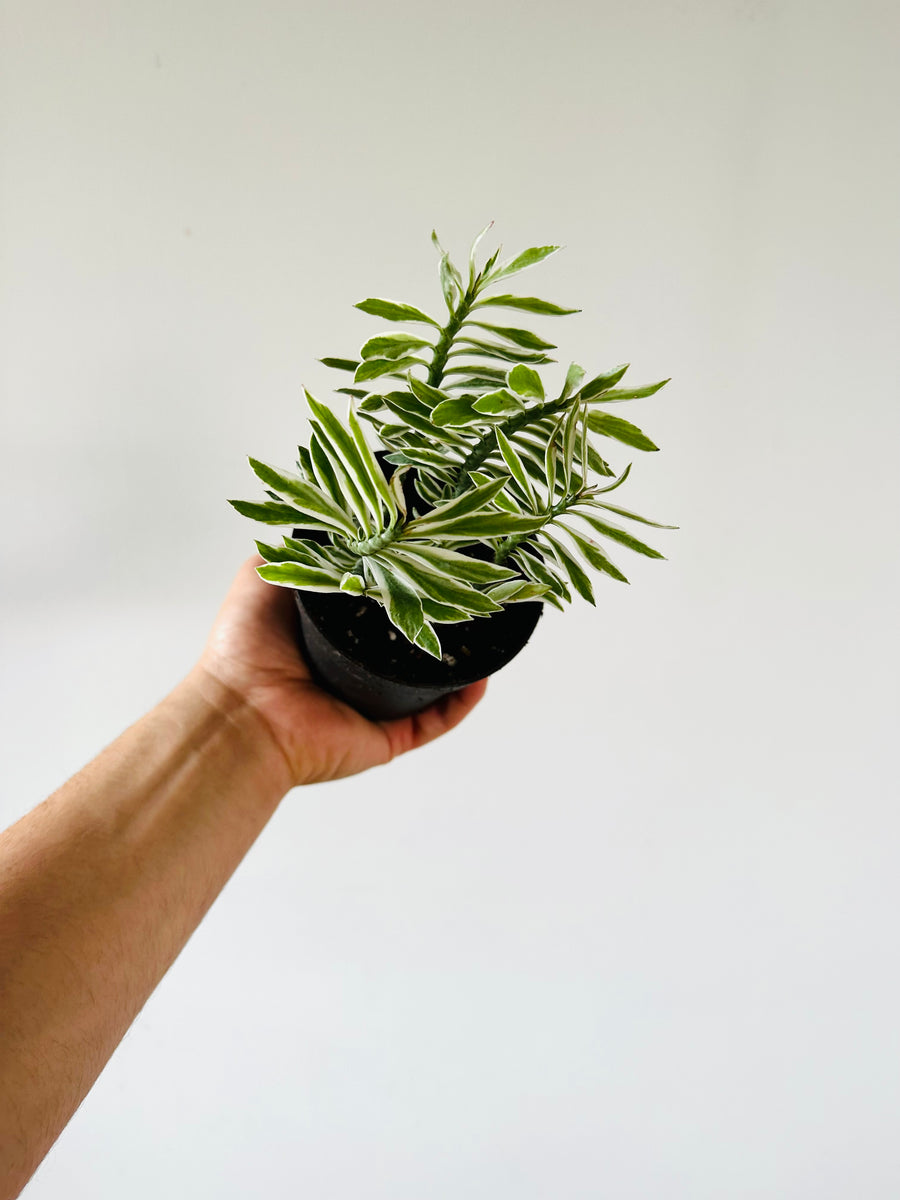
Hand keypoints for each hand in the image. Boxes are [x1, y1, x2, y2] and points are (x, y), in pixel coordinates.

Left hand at [189, 555, 486, 786]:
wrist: (241, 714)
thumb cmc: (242, 649)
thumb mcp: (265, 576)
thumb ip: (297, 550)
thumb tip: (330, 519)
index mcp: (330, 635)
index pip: (381, 604)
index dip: (407, 581)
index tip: (434, 555)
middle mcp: (354, 670)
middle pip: (411, 640)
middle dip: (441, 617)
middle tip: (469, 588)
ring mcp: (374, 705)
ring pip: (432, 682)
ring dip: (462, 659)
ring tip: (488, 628)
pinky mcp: (386, 737)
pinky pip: (435, 721)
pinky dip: (462, 701)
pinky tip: (482, 676)